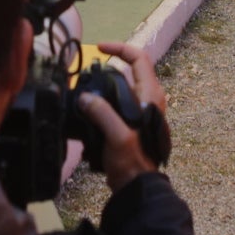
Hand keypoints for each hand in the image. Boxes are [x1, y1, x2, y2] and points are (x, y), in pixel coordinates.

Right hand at [79, 40, 167, 192]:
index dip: (120, 48)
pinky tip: (87, 112)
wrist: (136, 185)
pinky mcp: (130, 122)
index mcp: (150, 95)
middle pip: (128, 71)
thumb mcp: (117, 135)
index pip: (139, 58)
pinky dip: (102, 102)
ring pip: (120, 88)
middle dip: (106, 69)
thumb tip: (85, 97)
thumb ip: (102, 113)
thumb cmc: (133, 161)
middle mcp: (147, 99)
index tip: (99, 48)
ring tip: (83, 94)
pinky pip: (115, 103)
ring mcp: (140, 111)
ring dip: (102, 88)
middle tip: (87, 73)